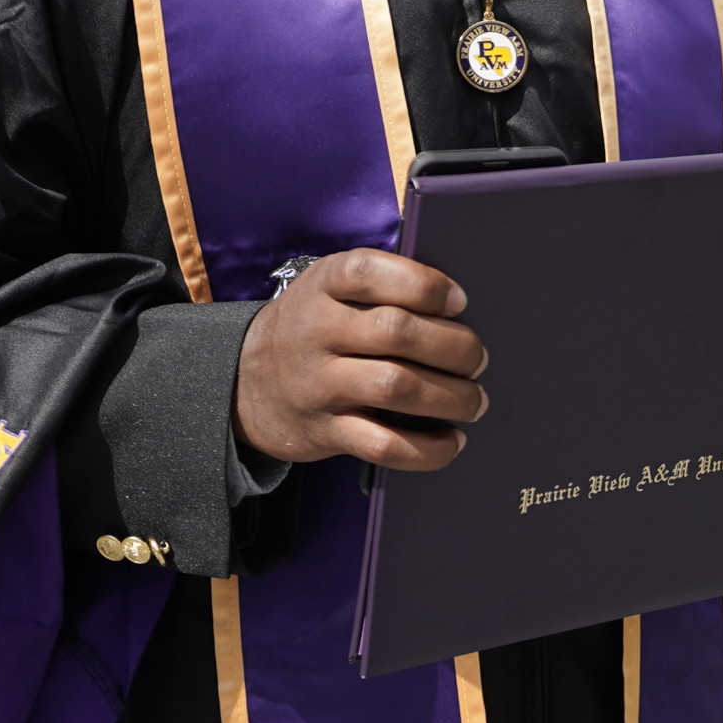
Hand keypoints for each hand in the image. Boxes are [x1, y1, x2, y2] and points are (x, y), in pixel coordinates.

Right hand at [233, 248, 486, 471]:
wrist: (244, 381)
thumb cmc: (315, 324)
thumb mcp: (330, 286)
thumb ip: (383, 282)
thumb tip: (457, 301)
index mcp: (324, 283)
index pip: (371, 273)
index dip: (424, 285)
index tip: (460, 301)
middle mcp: (316, 330)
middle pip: (396, 331)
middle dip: (453, 346)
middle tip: (478, 359)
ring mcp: (319, 384)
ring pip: (396, 387)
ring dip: (450, 396)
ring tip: (474, 400)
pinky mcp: (325, 431)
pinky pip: (384, 445)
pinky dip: (427, 449)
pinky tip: (451, 441)